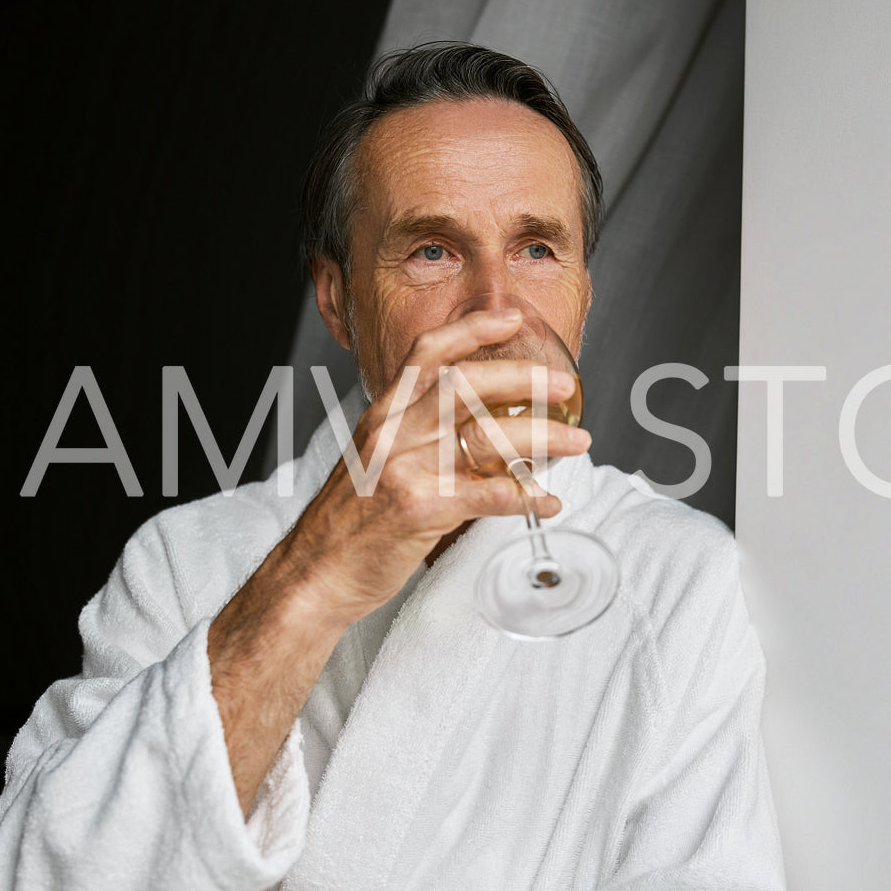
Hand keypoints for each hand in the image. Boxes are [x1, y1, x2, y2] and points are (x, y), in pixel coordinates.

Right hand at [278, 306, 589, 629]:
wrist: (314, 573)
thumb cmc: (348, 522)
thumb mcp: (374, 460)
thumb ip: (416, 438)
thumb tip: (474, 429)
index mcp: (384, 414)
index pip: (428, 353)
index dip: (472, 329)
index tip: (511, 318)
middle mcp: (393, 432)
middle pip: (467, 385)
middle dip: (524, 379)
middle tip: (564, 386)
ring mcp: (406, 469)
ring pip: (486, 436)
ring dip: (541, 437)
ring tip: (576, 443)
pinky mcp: (420, 509)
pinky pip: (488, 495)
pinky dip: (526, 497)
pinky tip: (547, 502)